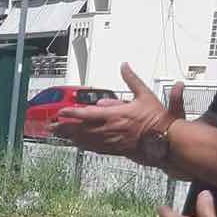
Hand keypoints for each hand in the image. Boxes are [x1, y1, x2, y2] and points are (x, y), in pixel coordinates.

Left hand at [51, 63, 180, 157]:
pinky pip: (93, 147)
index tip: (61, 112)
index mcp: (115, 115)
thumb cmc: (156, 119)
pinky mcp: (113, 149)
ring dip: (70, 137)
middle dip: (65, 128)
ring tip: (59, 134)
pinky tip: (77, 144)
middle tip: (52, 126)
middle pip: (81, 129)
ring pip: (85, 140)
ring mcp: (110, 141)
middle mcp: (109, 129)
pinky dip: (82, 145)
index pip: (87, 114)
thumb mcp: (144, 94)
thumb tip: (124, 66)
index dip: (72, 113)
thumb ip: (131, 80)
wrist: (164, 140)